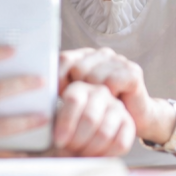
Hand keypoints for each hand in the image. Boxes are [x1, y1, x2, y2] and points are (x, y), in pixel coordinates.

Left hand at [52, 80, 134, 156]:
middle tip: (68, 150)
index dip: (66, 123)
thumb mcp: (53, 122)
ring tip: (79, 154)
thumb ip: (52, 124)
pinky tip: (94, 157)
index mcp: (78, 88)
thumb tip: (55, 137)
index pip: (74, 100)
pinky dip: (105, 155)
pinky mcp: (129, 124)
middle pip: (90, 118)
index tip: (58, 141)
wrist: (85, 135)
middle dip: (77, 140)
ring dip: (89, 149)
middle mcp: (99, 93)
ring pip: (104, 132)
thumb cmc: (65, 129)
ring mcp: (117, 107)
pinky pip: (120, 143)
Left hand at [58, 48, 173, 144]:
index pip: (63, 59)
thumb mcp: (77, 97)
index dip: (58, 78)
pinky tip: (114, 100)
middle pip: (77, 69)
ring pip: (93, 77)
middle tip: (86, 105)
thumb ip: (61, 87)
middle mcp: (102, 54)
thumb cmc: (101, 110)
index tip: (60, 96)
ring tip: (101, 104)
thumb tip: (41, 86)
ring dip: (95, 97)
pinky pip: (111, 82)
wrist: (134, 121)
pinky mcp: (132, 71)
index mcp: (85, 56)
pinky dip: (110, 96)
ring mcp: (118, 60)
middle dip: (79, 91)